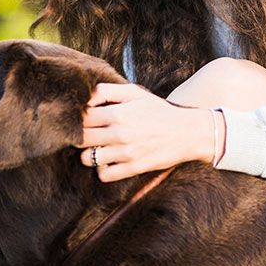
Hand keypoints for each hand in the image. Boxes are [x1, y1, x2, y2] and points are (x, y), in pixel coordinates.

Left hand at [76, 83, 218, 181]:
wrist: (186, 133)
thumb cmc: (158, 110)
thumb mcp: (134, 92)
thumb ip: (107, 91)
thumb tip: (85, 98)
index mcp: (118, 114)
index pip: (82, 118)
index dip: (78, 118)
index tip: (84, 119)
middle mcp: (119, 134)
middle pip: (81, 138)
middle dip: (80, 135)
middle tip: (88, 133)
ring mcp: (125, 153)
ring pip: (88, 158)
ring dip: (89, 153)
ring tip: (98, 147)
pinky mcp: (133, 168)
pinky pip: (104, 175)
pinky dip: (102, 169)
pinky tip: (109, 161)